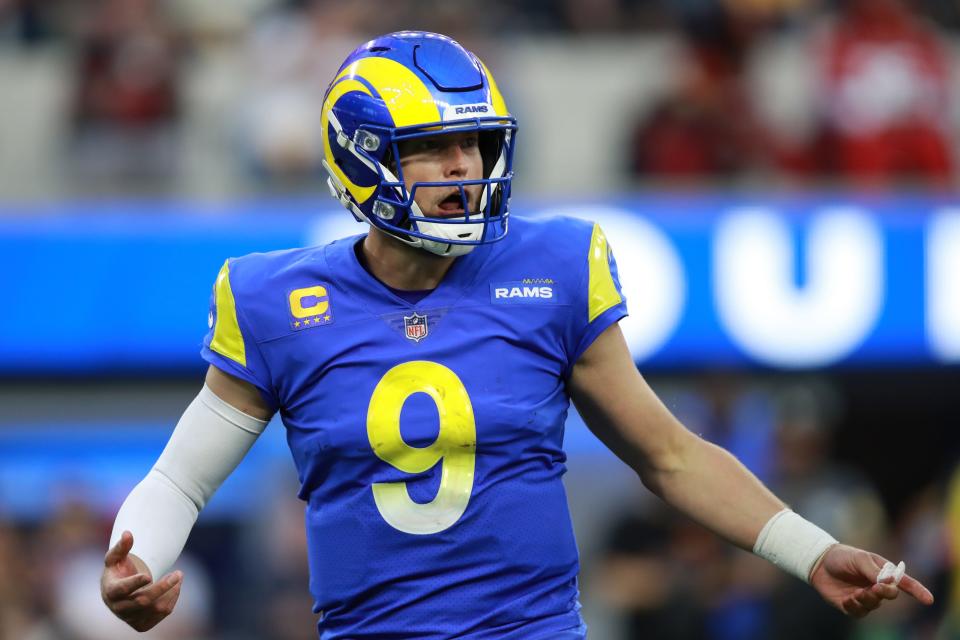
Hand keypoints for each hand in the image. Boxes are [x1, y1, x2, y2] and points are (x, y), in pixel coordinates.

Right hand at [100, 531, 182, 630]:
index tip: (148, 575)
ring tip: (178, 576)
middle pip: (143, 601)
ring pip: (156, 608)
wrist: (119, 592)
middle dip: (163, 586)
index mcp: (110, 592)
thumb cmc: (117, 570)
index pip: (121, 591)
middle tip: (179, 572)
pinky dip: (172, 599)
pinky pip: (162, 613)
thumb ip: (121, 546)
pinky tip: (175, 587)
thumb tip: (127, 533)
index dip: (134, 584)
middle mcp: (119, 608)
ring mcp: (131, 618)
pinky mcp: (142, 624)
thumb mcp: (115, 558)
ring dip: (171, 591)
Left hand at [810, 544, 933, 617]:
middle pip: (889, 595)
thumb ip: (874, 571)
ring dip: (868, 600)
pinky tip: (848, 598)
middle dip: (884, 593)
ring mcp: (864, 597)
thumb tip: (891, 582)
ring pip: (874, 605)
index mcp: (883, 573)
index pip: (904, 583)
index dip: (917, 591)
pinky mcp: (851, 605)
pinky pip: (859, 612)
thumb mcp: (859, 559)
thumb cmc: (842, 557)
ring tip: (857, 592)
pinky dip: (855, 606)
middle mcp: (876, 587)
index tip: (929, 600)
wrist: (818, 562)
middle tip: (875, 588)